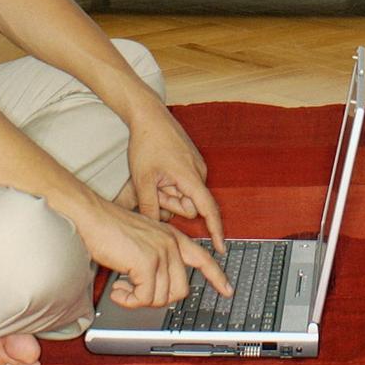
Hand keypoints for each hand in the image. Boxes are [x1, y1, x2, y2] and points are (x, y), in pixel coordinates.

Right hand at [76, 196, 231, 306]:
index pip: (203, 259)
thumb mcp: (142, 241)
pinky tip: (117, 289)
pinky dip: (128, 300)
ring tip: (123, 288)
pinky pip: (143, 298)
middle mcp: (171, 244)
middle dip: (157, 299)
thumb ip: (156, 259)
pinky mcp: (147, 262)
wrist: (93, 217)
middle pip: (180, 290)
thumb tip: (158, 288)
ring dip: (138, 300)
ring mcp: (161, 252)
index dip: (217, 277)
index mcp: (173, 237)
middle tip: (136, 294)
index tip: (227, 290)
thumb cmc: (111, 228)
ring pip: (161, 297)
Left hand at [127, 108, 225, 254]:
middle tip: (154, 187)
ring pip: (185, 196)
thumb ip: (151, 207)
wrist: (150, 116)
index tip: (221, 248)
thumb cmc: (147, 144)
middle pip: (189, 206)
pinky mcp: (191, 163)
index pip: (208, 210)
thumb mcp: (143, 180)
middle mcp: (199, 173)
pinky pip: (184, 185)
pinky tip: (159, 170)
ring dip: (170, 193)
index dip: (215, 230)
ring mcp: (196, 167)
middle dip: (172, 204)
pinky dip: (171, 185)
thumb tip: (156, 229)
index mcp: (191, 178)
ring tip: (155, 176)